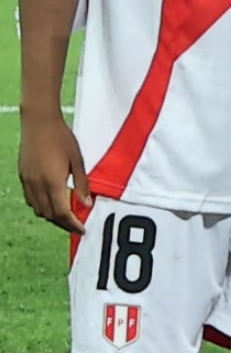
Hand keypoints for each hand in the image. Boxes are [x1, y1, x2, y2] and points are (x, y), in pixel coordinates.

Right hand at [17, 112, 89, 234]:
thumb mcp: (78, 161)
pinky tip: (52, 202)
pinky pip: (31, 199)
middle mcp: (37, 185)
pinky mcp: (23, 176)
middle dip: (63, 223)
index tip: (83, 230)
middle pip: (49, 214)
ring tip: (67, 216)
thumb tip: (86, 205)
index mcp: (52, 182)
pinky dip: (42, 206)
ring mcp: (27, 181)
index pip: (62, 213)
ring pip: (38, 209)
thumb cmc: (62, 138)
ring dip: (52, 216)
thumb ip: (82, 184)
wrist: (39, 122)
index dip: (73, 224)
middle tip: (77, 226)